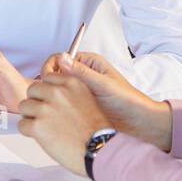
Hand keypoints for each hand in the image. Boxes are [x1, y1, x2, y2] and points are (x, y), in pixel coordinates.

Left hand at [17, 72, 111, 177]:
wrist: (100, 150)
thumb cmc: (96, 131)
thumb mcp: (87, 99)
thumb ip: (69, 93)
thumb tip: (49, 94)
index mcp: (71, 83)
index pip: (46, 78)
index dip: (47, 92)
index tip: (50, 102)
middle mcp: (57, 93)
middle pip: (32, 90)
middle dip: (36, 102)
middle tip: (44, 116)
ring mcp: (46, 109)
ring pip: (23, 106)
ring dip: (30, 117)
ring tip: (43, 127)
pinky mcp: (38, 126)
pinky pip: (22, 124)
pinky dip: (28, 132)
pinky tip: (41, 137)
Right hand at [38, 52, 172, 151]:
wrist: (138, 122)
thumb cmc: (127, 101)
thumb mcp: (104, 85)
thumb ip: (82, 73)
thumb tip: (62, 58)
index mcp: (89, 64)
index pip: (60, 59)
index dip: (50, 68)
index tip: (45, 79)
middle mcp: (83, 75)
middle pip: (55, 74)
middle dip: (47, 82)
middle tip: (43, 94)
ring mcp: (80, 90)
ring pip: (56, 89)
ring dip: (49, 95)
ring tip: (46, 104)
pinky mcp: (79, 105)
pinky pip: (61, 101)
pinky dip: (55, 105)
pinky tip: (54, 112)